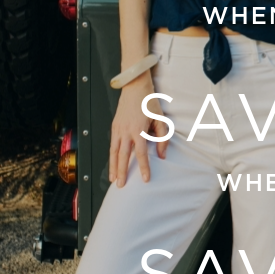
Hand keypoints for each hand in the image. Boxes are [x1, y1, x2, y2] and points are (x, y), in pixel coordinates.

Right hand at [109, 72, 168, 186]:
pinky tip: (113, 164)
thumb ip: (163, 138)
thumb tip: (162, 155)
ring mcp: (118, 129)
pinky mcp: (114, 126)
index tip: (145, 179)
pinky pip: (112, 145)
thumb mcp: (161, 119)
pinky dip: (112, 156)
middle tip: (121, 186)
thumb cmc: (149, 102)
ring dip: (113, 167)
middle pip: (123, 156)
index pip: (141, 153)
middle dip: (122, 172)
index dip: (144, 167)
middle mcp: (125, 131)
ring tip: (113, 179)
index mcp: (138, 130)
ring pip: (114, 152)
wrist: (135, 87)